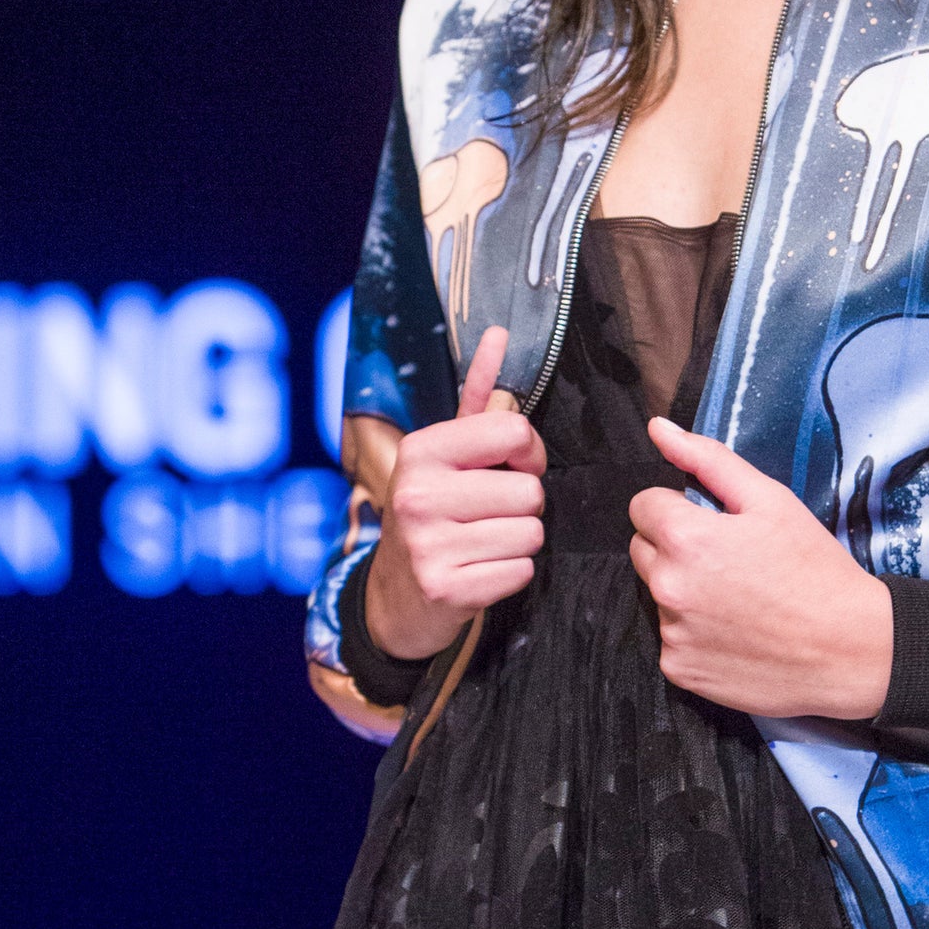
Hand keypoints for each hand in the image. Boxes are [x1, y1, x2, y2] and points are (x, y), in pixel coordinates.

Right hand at [364, 325, 546, 661]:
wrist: (396, 594)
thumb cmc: (434, 511)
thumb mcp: (447, 451)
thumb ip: (478, 395)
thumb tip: (500, 333)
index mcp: (422, 450)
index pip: (515, 431)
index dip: (529, 452)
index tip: (509, 465)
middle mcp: (418, 494)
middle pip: (531, 492)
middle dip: (523, 506)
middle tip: (489, 514)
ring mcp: (429, 546)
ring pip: (531, 533)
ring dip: (519, 541)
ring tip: (484, 541)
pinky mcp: (446, 590)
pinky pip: (521, 571)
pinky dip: (511, 573)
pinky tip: (480, 569)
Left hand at [629, 417, 893, 719]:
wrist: (850, 650)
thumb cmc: (815, 570)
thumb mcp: (771, 501)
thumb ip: (708, 460)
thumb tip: (657, 428)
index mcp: (684, 538)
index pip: (643, 507)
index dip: (679, 509)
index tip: (715, 525)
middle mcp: (667, 587)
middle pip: (643, 551)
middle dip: (675, 549)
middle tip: (731, 562)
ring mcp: (672, 633)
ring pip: (658, 597)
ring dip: (685, 593)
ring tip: (740, 601)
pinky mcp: (679, 670)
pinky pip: (672, 640)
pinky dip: (695, 635)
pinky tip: (736, 634)